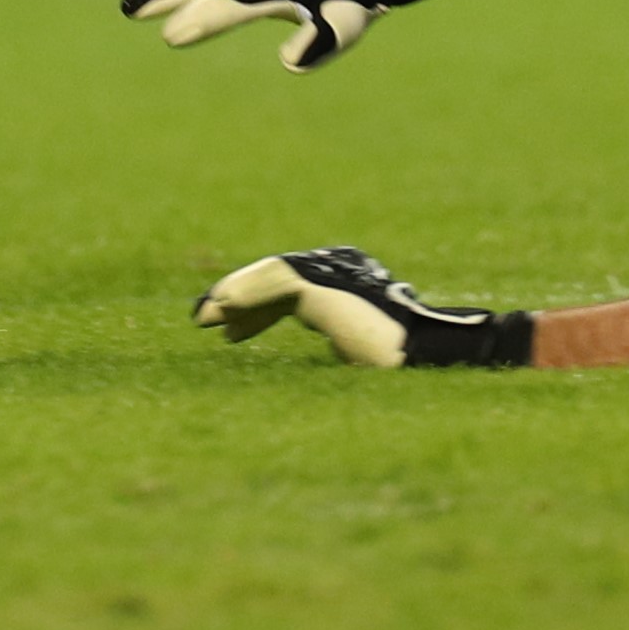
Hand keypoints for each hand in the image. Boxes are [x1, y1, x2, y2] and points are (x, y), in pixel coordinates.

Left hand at [193, 246, 536, 368]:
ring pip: (270, 279)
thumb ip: (336, 334)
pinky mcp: (320, 285)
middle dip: (240, 302)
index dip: (257, 312)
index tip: (230, 335)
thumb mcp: (356, 345)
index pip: (290, 292)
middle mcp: (337, 270)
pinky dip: (244, 295)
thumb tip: (318, 337)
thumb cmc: (401, 360)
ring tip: (203, 317)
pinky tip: (221, 310)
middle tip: (205, 321)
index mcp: (344, 285)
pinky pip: (273, 284)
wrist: (425, 358)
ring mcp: (329, 272)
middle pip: (276, 281)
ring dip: (233, 296)